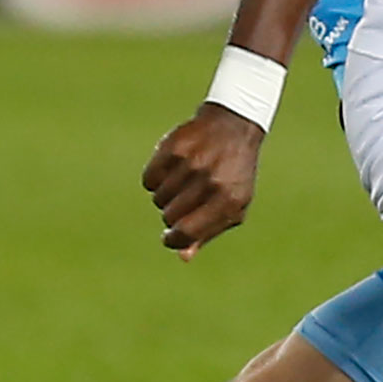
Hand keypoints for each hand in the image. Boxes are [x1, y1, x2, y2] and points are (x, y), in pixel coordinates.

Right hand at [144, 106, 263, 256]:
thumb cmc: (233, 174)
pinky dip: (155, 178)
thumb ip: (208, 231)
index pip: (186, 233)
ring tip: (182, 181)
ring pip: (158, 198)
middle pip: (169, 216)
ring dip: (166, 195)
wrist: (233, 126)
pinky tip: (171, 169)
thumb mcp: (232, 205)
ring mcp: (192, 163)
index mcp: (228, 200)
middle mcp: (211, 181)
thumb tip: (182, 255)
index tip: (170, 237)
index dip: (174, 240)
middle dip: (174, 213)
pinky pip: (149, 178)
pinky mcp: (173, 147)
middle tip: (186, 199)